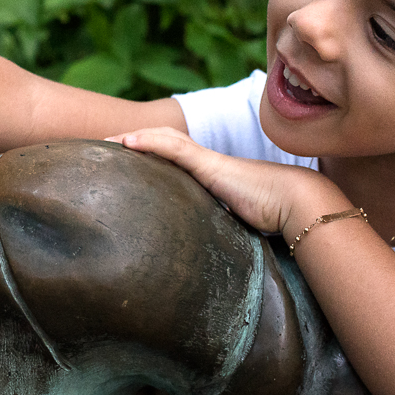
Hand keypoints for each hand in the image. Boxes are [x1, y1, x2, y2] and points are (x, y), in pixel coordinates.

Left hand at [108, 126, 344, 239]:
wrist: (295, 204)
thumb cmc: (271, 217)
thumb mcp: (231, 225)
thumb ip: (214, 231)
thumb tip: (198, 257)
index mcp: (206, 176)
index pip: (168, 158)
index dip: (142, 155)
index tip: (116, 164)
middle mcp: (203, 163)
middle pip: (159, 142)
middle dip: (128, 142)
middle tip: (99, 147)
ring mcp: (206, 161)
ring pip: (162, 139)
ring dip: (130, 138)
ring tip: (104, 141)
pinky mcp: (210, 164)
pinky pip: (175, 148)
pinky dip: (149, 142)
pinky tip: (127, 143)